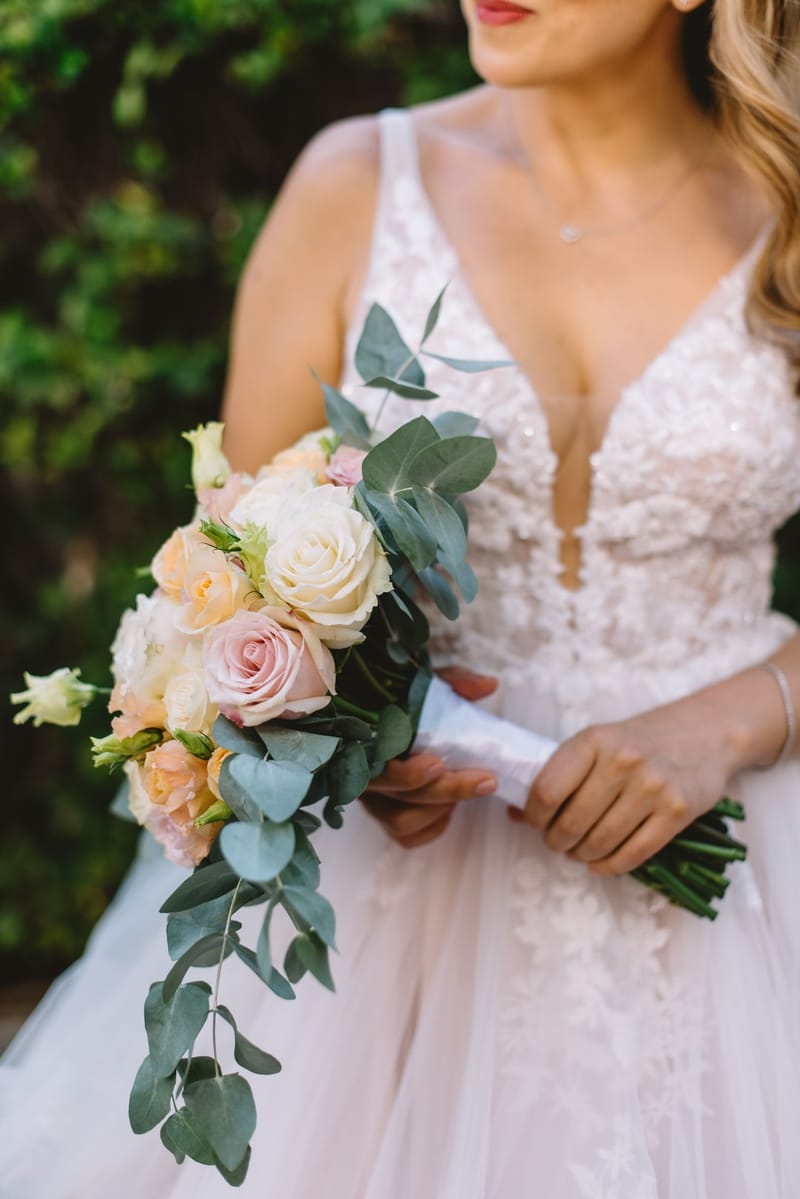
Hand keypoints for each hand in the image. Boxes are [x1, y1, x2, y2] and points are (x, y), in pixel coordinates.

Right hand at [361, 668, 497, 847]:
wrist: (393, 720)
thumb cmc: (409, 703)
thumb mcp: (430, 686)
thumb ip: (456, 682)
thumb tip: (489, 684)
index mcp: (367, 741)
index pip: (380, 766)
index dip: (409, 773)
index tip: (440, 764)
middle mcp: (365, 774)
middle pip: (400, 797)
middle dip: (447, 790)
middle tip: (486, 780)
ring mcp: (373, 799)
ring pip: (400, 822)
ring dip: (438, 811)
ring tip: (464, 791)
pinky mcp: (384, 817)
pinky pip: (405, 836)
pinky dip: (431, 828)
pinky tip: (447, 810)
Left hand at [521, 695, 737, 875]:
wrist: (703, 733)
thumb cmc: (639, 741)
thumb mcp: (597, 744)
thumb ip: (559, 774)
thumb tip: (515, 813)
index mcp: (593, 741)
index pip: (547, 791)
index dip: (534, 816)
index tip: (535, 822)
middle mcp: (623, 761)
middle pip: (571, 823)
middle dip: (556, 841)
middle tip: (557, 842)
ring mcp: (653, 787)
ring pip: (600, 842)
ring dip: (581, 855)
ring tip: (579, 851)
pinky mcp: (677, 811)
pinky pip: (633, 854)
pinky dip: (609, 866)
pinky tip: (600, 863)